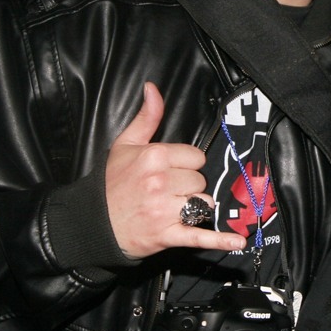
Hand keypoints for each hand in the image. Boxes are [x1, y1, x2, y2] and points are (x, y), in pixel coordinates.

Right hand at [105, 82, 246, 258]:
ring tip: (172, 208)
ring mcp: (164, 210)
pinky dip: (219, 240)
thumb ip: (147, 117)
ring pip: (203, 204)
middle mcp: (161, 182)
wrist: (92, 222)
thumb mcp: (125, 144)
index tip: (171, 170)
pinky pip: (199, 236)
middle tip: (166, 191)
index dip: (186, 164)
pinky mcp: (167, 235)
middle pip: (200, 180)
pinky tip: (237, 241)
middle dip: (188, 186)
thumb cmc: (111, 183)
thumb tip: (153, 88)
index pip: (196, 157)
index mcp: (154, 157)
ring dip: (194, 208)